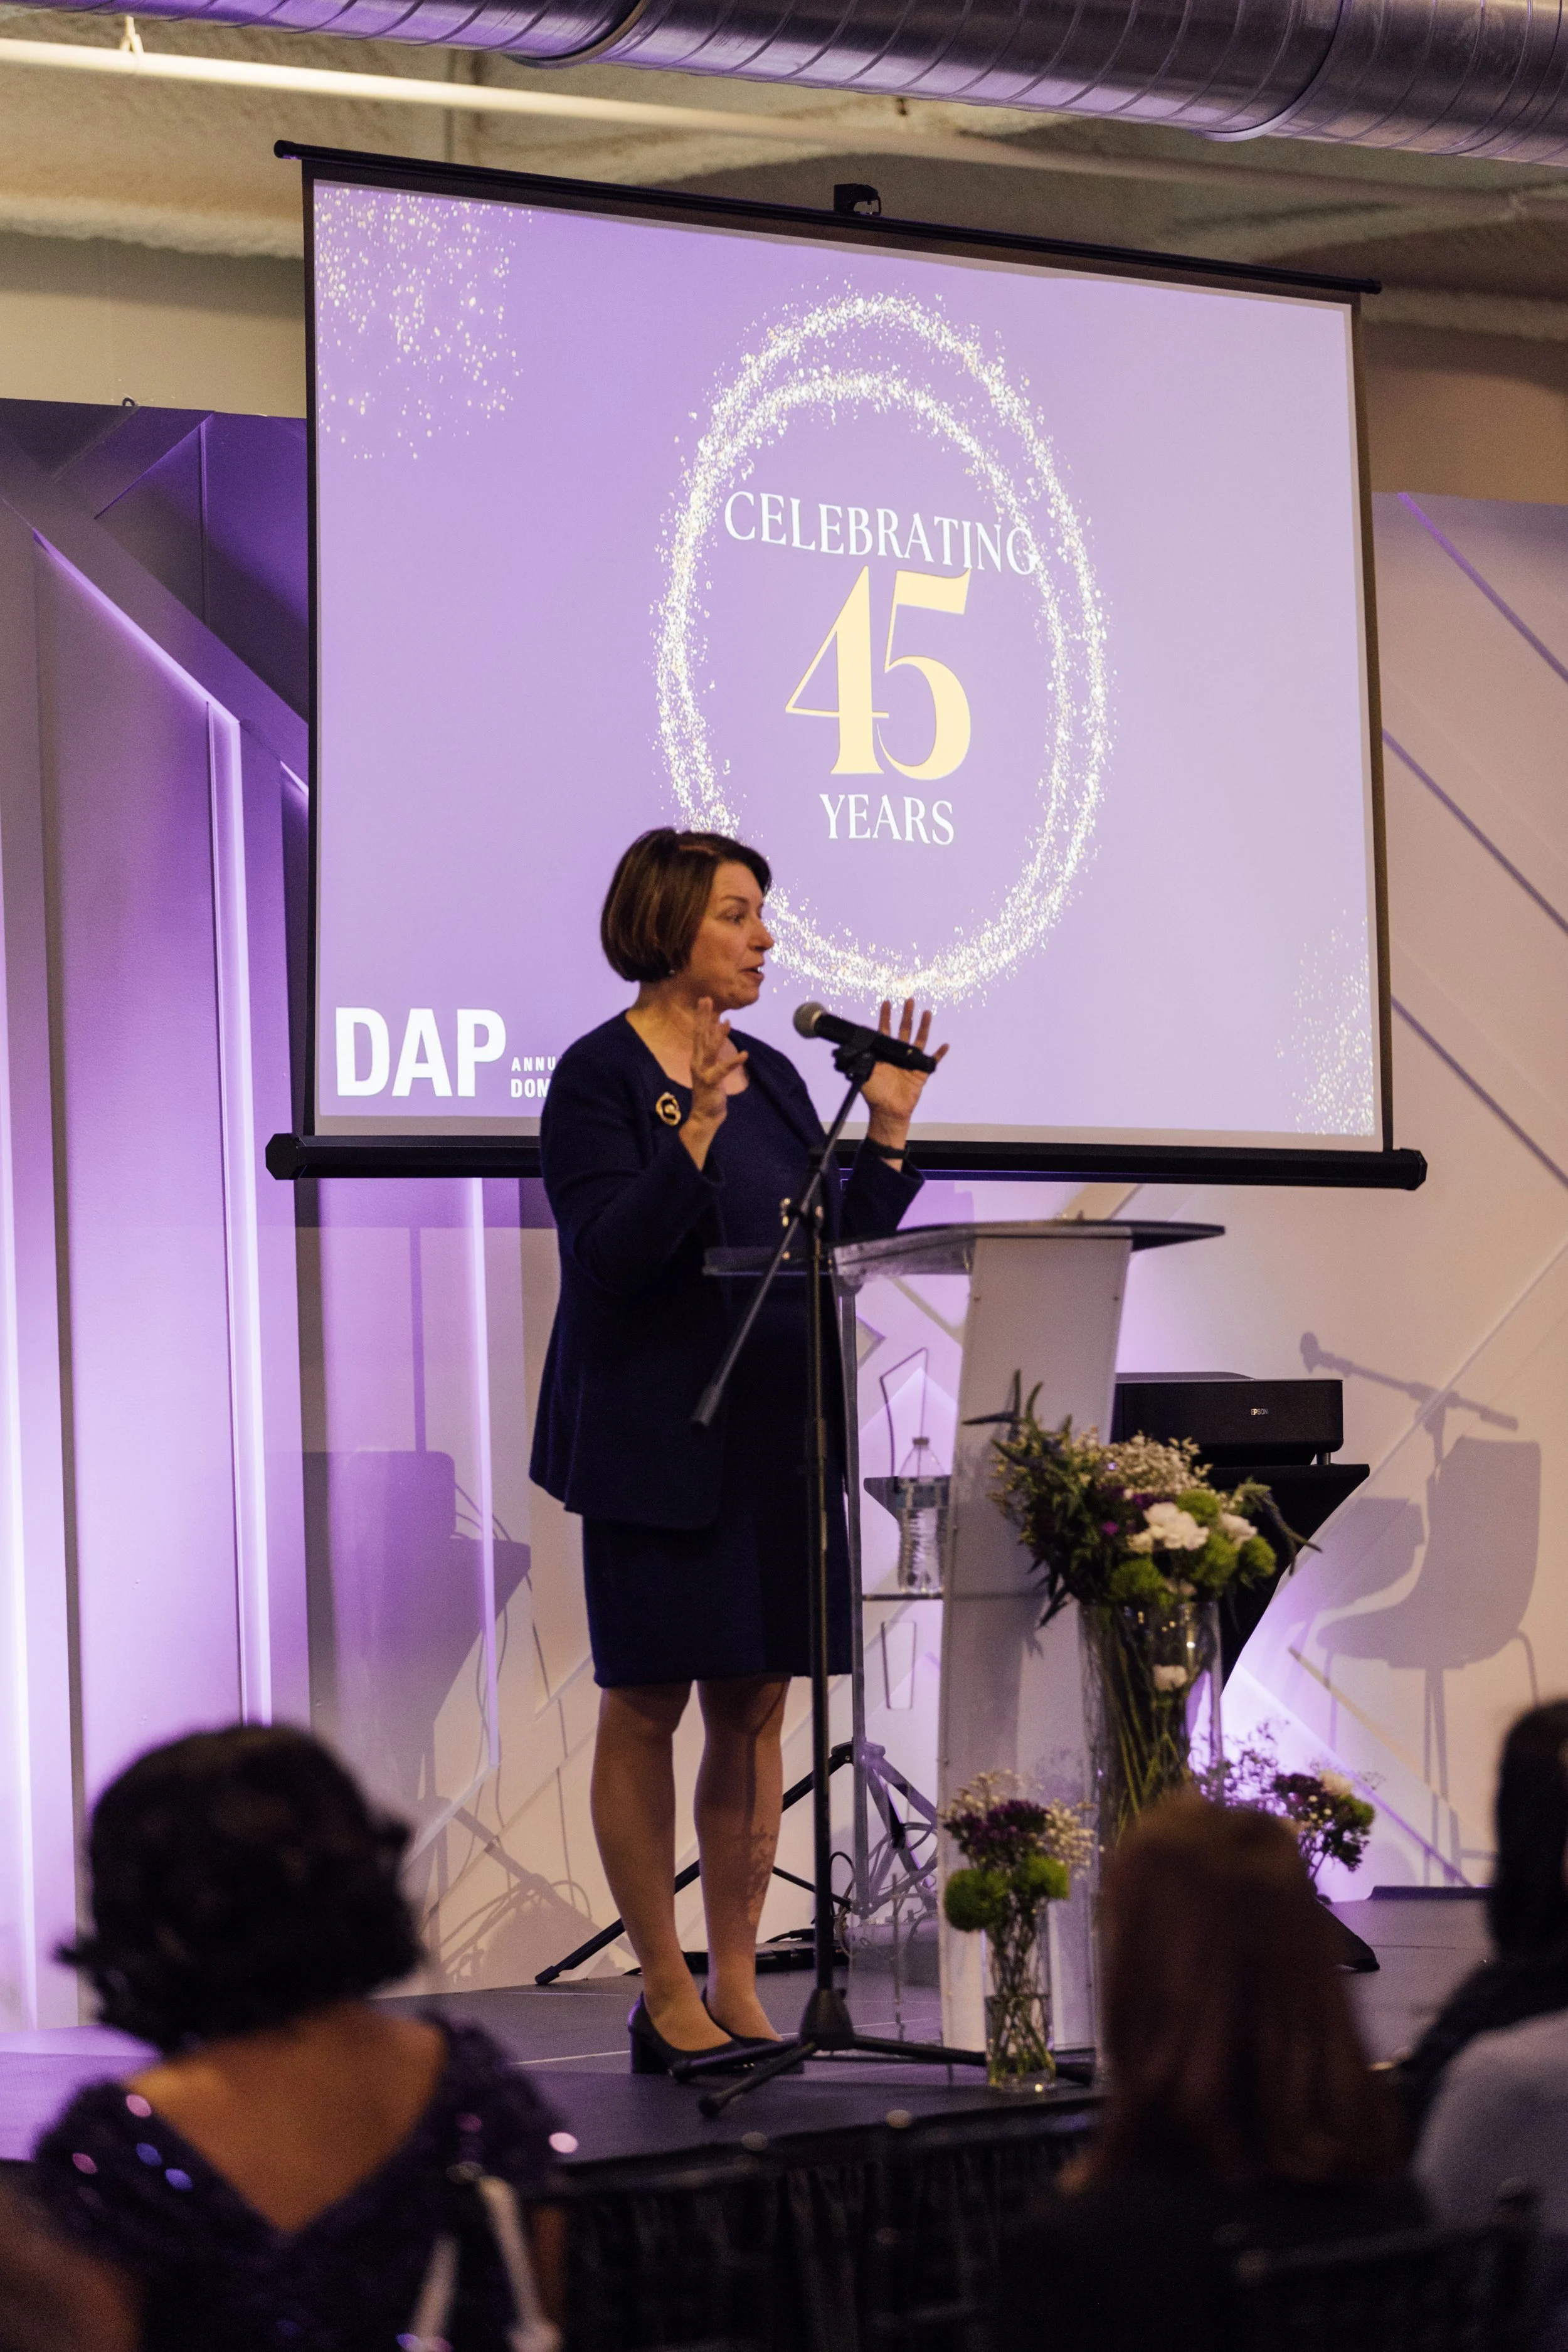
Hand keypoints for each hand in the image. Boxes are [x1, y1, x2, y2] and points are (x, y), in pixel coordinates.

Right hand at [684, 996, 746, 1165]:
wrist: (704, 1116)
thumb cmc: (709, 1092)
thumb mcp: (710, 1068)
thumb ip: (712, 1052)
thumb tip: (718, 1034)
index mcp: (697, 1058)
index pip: (699, 1033)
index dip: (701, 1016)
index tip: (704, 999)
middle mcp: (697, 1062)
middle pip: (700, 1035)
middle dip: (703, 1017)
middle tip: (706, 999)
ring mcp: (703, 1072)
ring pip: (710, 1049)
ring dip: (719, 1035)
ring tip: (727, 1021)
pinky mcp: (711, 1082)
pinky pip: (723, 1070)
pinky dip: (734, 1062)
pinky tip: (744, 1055)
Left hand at [862, 999, 946, 1155]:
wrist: (887, 1110)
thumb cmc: (874, 1094)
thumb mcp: (863, 1073)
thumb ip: (860, 1059)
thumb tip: (850, 1047)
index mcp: (884, 1053)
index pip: (885, 1030)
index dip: (885, 1017)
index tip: (886, 1003)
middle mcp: (898, 1054)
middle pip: (903, 1030)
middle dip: (906, 1015)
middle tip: (908, 1000)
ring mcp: (910, 1062)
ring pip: (919, 1040)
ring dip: (923, 1026)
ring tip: (926, 1012)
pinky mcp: (921, 1072)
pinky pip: (932, 1061)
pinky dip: (939, 1054)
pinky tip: (945, 1045)